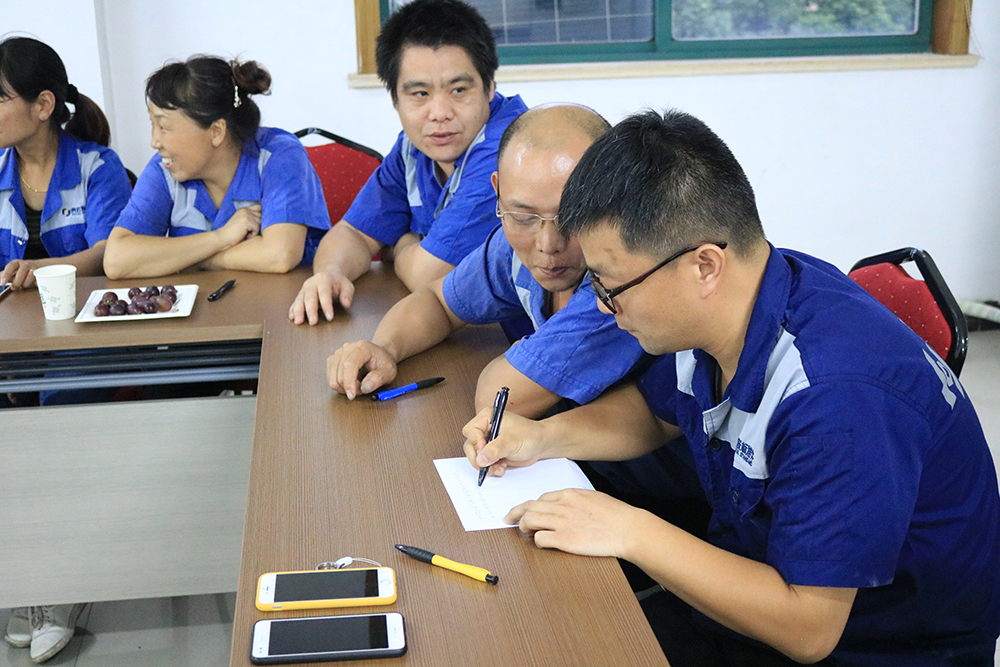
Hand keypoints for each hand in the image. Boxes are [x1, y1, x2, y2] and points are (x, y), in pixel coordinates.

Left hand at [0, 259, 40, 289]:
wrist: (42, 267)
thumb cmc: (25, 271)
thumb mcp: (14, 271)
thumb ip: (5, 275)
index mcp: (16, 263)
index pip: (10, 267)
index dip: (6, 275)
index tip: (3, 283)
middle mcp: (26, 264)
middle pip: (20, 274)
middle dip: (17, 283)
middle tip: (14, 287)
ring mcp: (35, 268)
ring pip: (29, 278)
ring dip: (26, 284)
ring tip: (24, 285)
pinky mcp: (43, 274)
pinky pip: (37, 281)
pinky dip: (34, 284)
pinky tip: (33, 283)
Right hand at [217, 204, 260, 248]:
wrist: (222, 238)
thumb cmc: (234, 234)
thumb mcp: (243, 223)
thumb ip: (252, 219)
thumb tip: (268, 220)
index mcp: (244, 209)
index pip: (259, 207)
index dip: (261, 214)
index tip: (258, 222)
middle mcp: (245, 210)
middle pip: (262, 216)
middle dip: (258, 225)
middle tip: (248, 231)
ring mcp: (246, 215)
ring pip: (260, 223)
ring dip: (255, 231)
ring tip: (245, 233)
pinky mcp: (247, 221)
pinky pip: (257, 229)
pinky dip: (252, 235)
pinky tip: (244, 235)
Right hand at [289, 269, 355, 324]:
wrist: (328, 274)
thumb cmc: (339, 282)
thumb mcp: (347, 285)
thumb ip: (347, 294)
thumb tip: (346, 304)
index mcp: (324, 279)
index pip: (325, 293)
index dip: (327, 306)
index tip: (330, 317)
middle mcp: (312, 283)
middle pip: (310, 297)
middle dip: (311, 310)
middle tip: (312, 322)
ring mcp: (304, 288)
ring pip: (300, 300)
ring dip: (298, 311)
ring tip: (298, 322)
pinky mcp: (300, 294)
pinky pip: (295, 302)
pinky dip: (293, 309)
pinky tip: (291, 317)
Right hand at [326, 339, 397, 398]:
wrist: (378, 355)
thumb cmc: (383, 363)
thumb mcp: (389, 371)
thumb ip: (378, 378)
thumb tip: (364, 387)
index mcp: (362, 348)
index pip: (350, 365)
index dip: (349, 382)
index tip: (352, 396)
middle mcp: (347, 348)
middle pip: (340, 375)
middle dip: (352, 388)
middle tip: (364, 388)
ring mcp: (338, 353)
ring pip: (333, 379)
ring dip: (345, 388)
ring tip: (359, 384)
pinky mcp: (332, 360)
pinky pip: (331, 379)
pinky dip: (340, 386)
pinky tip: (351, 382)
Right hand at [461, 408, 544, 478]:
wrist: (541, 444)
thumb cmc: (529, 435)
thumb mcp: (511, 442)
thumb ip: (494, 450)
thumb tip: (480, 459)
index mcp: (487, 418)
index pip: (471, 431)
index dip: (476, 443)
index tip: (485, 451)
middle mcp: (485, 428)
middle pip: (470, 445)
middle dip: (479, 458)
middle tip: (488, 466)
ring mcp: (488, 441)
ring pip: (476, 456)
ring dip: (486, 466)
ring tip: (500, 468)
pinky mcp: (492, 452)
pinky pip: (484, 463)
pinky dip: (491, 468)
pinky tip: (502, 468)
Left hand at [504, 488, 640, 557]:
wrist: (627, 529)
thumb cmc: (616, 515)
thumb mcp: (593, 498)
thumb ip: (576, 500)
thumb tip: (567, 504)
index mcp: (570, 494)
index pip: (541, 498)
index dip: (529, 505)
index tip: (524, 510)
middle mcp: (562, 506)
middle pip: (530, 507)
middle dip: (516, 513)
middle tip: (508, 519)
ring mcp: (562, 522)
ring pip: (530, 520)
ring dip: (523, 527)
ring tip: (523, 532)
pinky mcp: (564, 539)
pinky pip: (540, 538)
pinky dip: (536, 541)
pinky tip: (540, 543)